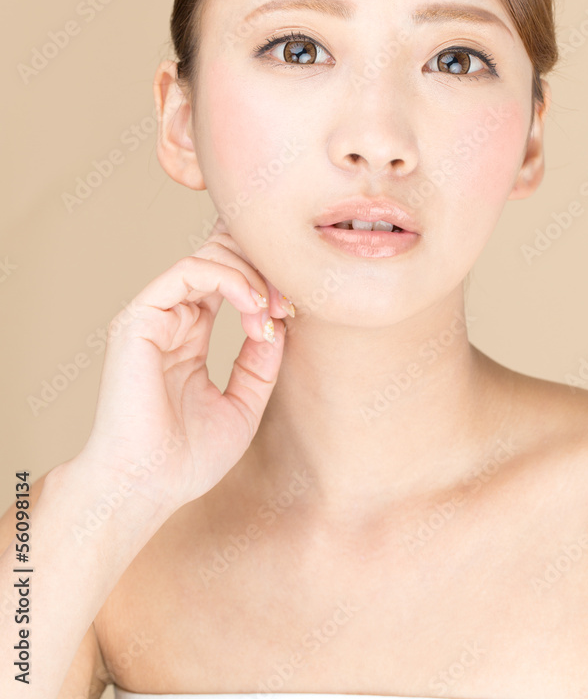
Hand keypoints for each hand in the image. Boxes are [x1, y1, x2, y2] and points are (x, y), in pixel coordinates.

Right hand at [77, 216, 291, 516]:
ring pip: (207, 258)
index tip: (292, 313)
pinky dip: (229, 279)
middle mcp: (169, 320)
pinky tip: (252, 306)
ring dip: (250, 275)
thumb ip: (261, 362)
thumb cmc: (187, 459)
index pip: (224, 281)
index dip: (263, 283)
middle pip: (218, 258)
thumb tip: (279, 323)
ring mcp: (152, 316)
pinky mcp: (139, 318)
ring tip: (272, 308)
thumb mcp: (244, 403)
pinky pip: (189, 271)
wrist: (146, 487)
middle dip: (261, 271)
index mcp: (187, 336)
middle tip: (287, 303)